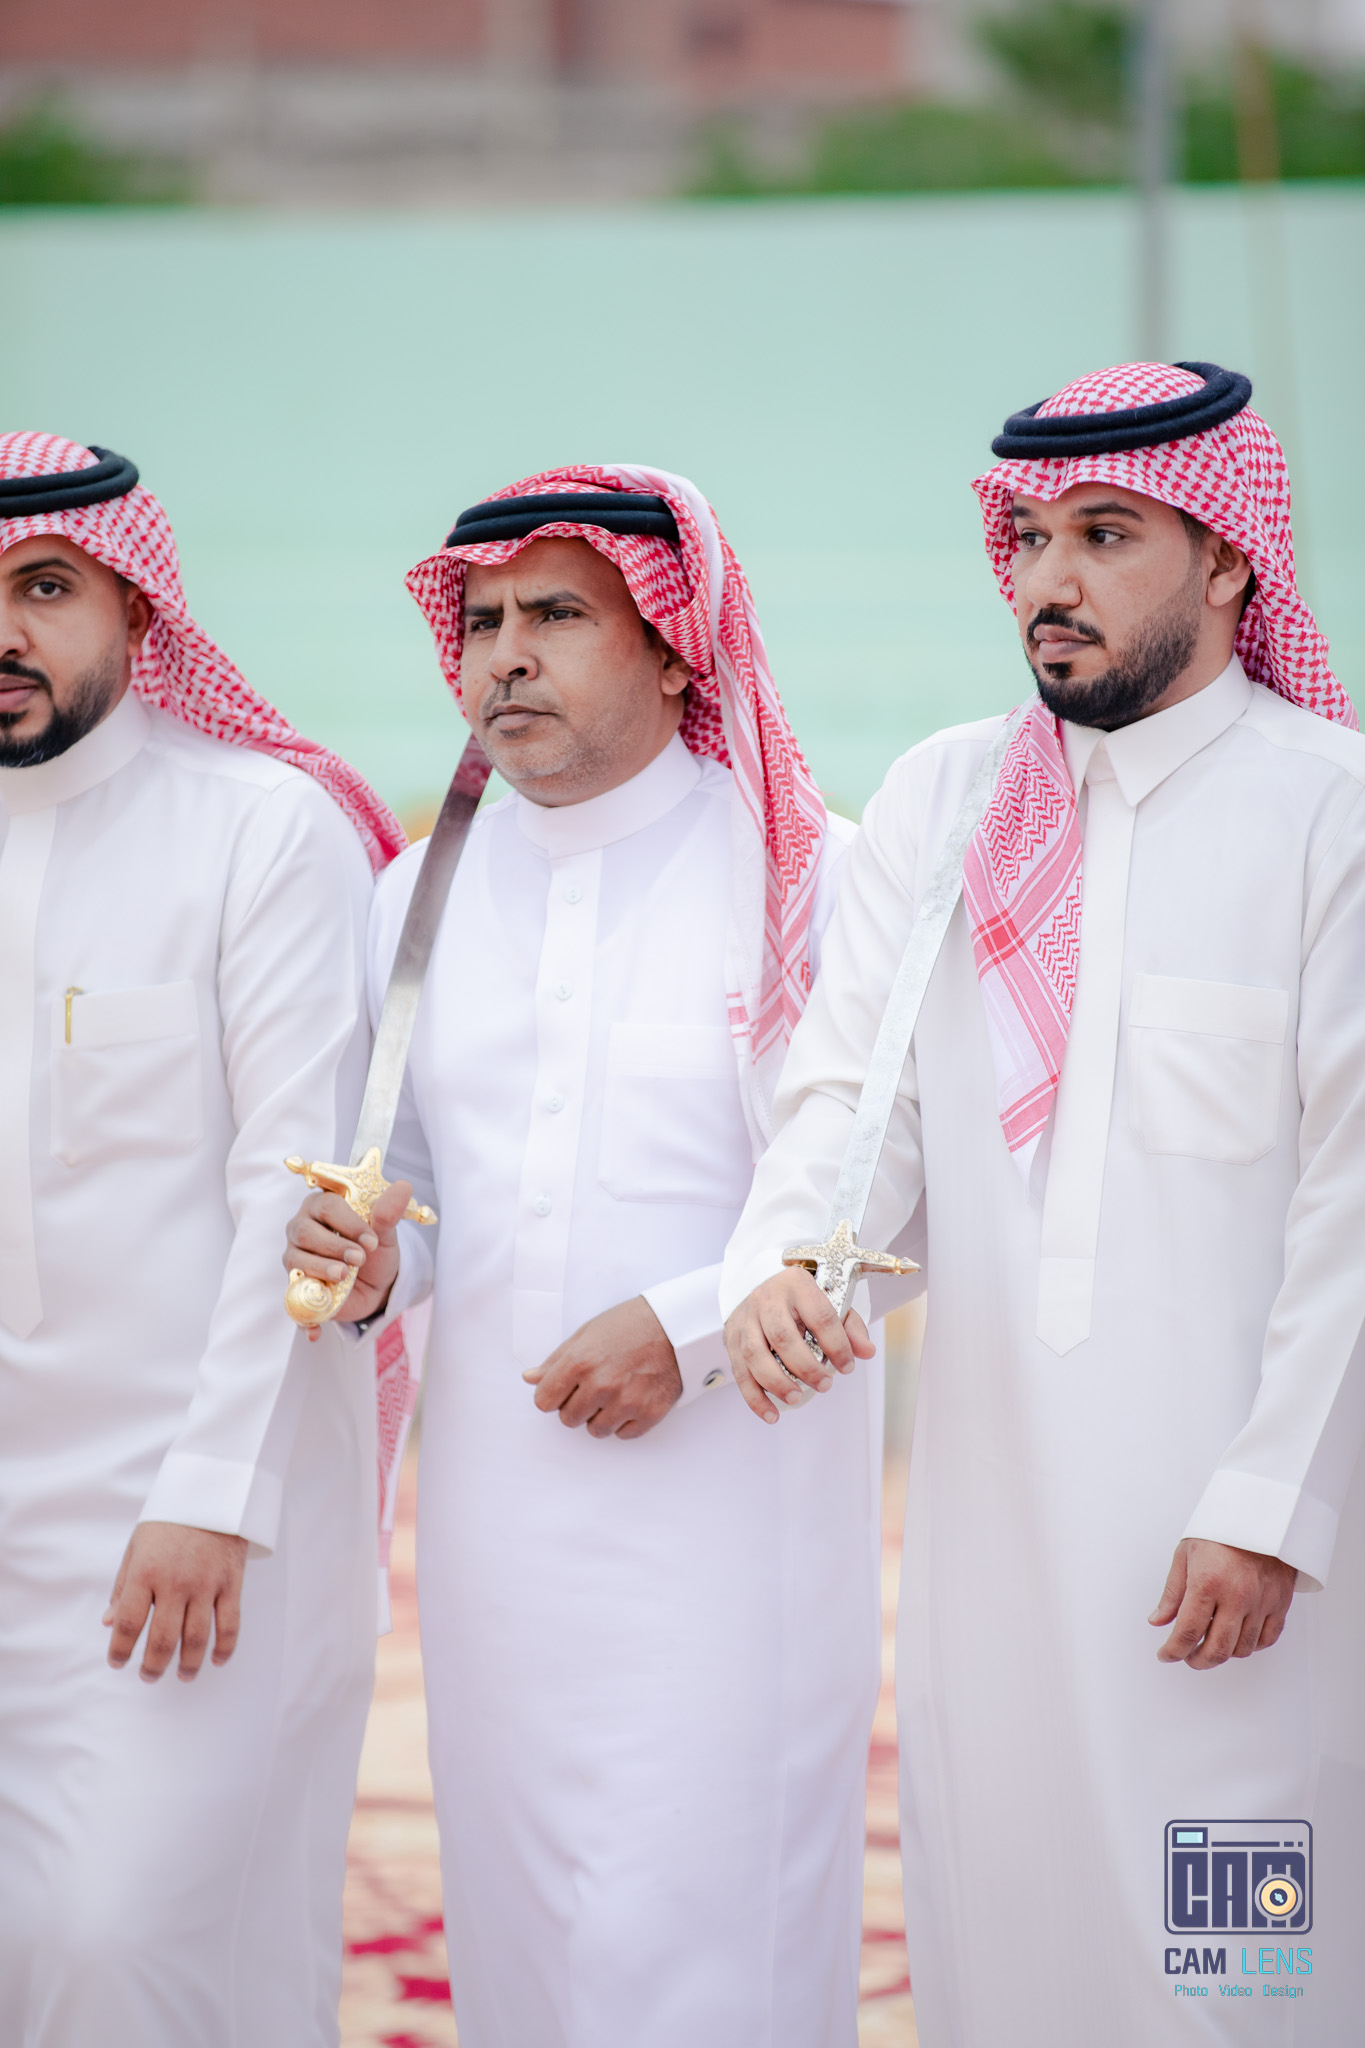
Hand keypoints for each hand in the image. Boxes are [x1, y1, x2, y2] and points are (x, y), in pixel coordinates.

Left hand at [104, 1522, 248, 1681]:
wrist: (213, 1490)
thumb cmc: (170, 1519)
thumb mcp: (137, 1546)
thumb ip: (123, 1586)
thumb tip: (109, 1622)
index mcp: (146, 1572)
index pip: (128, 1622)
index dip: (120, 1649)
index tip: (117, 1662)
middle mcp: (175, 1582)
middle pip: (162, 1638)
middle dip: (153, 1666)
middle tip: (148, 1677)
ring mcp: (206, 1583)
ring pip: (197, 1637)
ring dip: (188, 1664)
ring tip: (183, 1676)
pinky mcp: (232, 1582)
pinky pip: (230, 1623)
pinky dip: (224, 1647)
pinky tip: (216, 1659)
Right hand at [283, 1179, 413, 1341]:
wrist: (376, 1284)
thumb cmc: (374, 1249)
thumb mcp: (384, 1234)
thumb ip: (388, 1213)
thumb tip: (403, 1186)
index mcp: (322, 1206)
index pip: (327, 1205)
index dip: (349, 1222)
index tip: (371, 1239)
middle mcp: (302, 1229)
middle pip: (305, 1232)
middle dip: (333, 1246)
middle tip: (359, 1258)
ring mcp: (296, 1259)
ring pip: (297, 1261)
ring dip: (321, 1269)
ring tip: (345, 1275)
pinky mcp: (297, 1288)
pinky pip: (293, 1304)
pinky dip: (304, 1319)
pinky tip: (316, 1331)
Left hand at [524, 1296, 682, 1439]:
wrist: (676, 1325)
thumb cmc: (631, 1324)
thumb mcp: (587, 1333)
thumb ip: (556, 1360)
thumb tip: (530, 1378)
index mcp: (579, 1363)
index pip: (544, 1401)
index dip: (552, 1394)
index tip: (562, 1389)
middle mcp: (600, 1386)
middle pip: (568, 1419)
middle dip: (576, 1405)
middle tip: (593, 1386)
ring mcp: (626, 1403)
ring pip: (595, 1430)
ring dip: (600, 1416)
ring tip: (614, 1392)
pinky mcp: (649, 1414)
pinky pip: (623, 1435)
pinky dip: (624, 1422)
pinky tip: (631, 1399)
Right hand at [723, 1268, 874, 1423]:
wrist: (766, 1287)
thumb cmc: (802, 1300)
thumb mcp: (831, 1304)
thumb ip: (851, 1328)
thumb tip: (866, 1352)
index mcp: (796, 1284)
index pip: (819, 1316)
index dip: (837, 1345)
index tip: (847, 1367)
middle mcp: (767, 1299)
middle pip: (782, 1336)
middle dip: (805, 1367)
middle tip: (824, 1385)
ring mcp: (746, 1319)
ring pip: (755, 1354)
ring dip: (777, 1382)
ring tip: (797, 1398)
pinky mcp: (732, 1338)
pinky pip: (740, 1372)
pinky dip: (755, 1397)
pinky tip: (771, 1413)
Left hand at [1149, 1537, 1296, 1669]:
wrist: (1260, 1514)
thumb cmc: (1220, 1530)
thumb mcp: (1186, 1555)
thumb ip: (1172, 1593)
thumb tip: (1158, 1621)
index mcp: (1208, 1583)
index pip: (1188, 1632)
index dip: (1173, 1650)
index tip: (1165, 1655)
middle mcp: (1236, 1597)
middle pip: (1217, 1649)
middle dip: (1197, 1661)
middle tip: (1187, 1657)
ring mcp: (1261, 1602)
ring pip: (1242, 1649)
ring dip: (1223, 1654)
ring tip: (1210, 1645)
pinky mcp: (1280, 1603)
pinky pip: (1266, 1639)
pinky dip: (1250, 1646)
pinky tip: (1236, 1639)